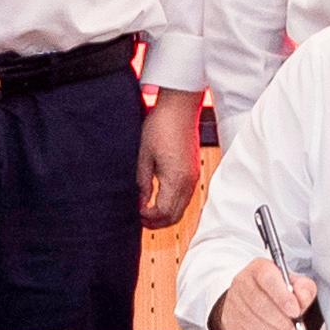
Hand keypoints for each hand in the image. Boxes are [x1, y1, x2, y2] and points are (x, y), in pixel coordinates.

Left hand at [137, 90, 207, 227]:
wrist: (180, 107)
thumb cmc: (161, 126)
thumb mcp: (144, 156)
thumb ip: (143, 183)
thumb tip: (141, 202)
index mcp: (176, 179)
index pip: (164, 213)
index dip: (148, 218)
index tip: (136, 211)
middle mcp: (189, 181)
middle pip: (175, 216)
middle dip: (157, 222)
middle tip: (140, 218)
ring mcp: (194, 176)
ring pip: (182, 208)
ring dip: (165, 213)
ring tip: (147, 209)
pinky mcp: (193, 170)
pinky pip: (185, 196)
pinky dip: (173, 203)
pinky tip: (159, 197)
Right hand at [215, 257, 321, 329]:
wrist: (253, 300)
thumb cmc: (276, 291)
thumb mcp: (296, 283)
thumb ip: (304, 289)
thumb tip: (301, 299)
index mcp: (259, 268)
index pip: (268, 278)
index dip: (283, 297)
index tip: (295, 311)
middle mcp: (242, 282)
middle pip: (259, 303)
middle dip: (281, 321)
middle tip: (294, 329)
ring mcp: (233, 302)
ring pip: (253, 322)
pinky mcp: (231, 322)